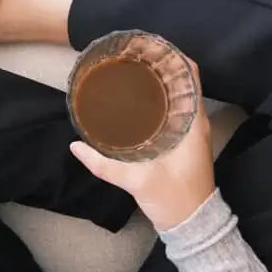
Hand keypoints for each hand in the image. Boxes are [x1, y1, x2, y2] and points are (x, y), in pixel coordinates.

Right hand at [70, 61, 214, 230]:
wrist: (193, 226)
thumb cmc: (174, 199)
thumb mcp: (138, 180)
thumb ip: (105, 165)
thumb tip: (76, 146)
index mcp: (193, 124)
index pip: (191, 75)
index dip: (174, 56)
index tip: (150, 46)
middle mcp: (195, 122)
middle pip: (182, 81)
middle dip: (160, 65)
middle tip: (132, 55)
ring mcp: (190, 133)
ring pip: (177, 95)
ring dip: (159, 81)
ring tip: (131, 70)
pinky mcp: (183, 143)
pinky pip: (173, 110)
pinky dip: (159, 100)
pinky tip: (137, 101)